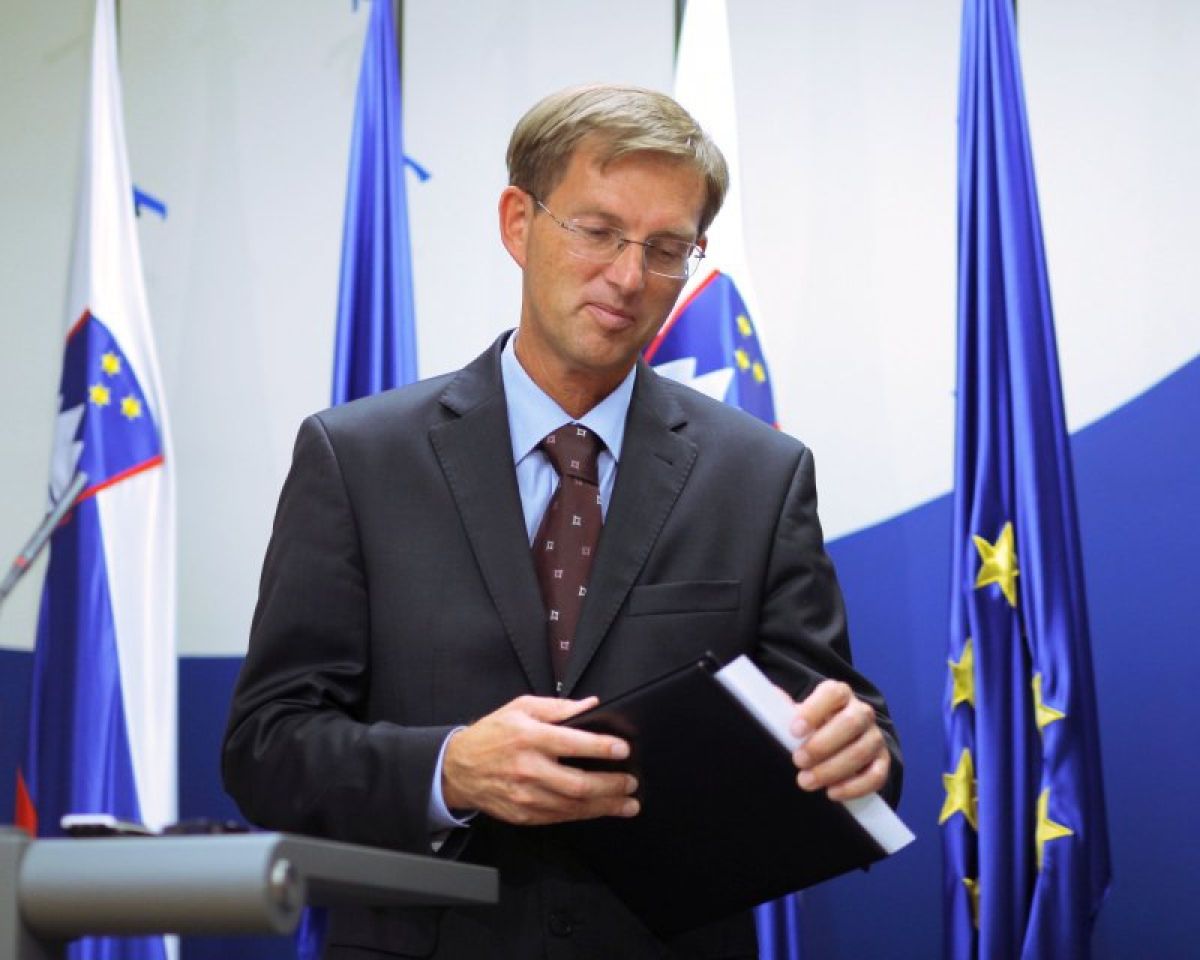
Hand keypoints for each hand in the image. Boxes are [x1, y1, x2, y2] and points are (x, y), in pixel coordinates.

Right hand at [441, 695, 639, 825]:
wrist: (458, 768)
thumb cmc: (492, 735)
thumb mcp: (521, 708)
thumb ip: (558, 707)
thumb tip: (591, 705)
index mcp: (528, 737)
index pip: (572, 743)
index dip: (601, 747)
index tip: (623, 749)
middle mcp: (528, 768)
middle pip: (577, 783)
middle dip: (611, 784)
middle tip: (631, 781)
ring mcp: (526, 795)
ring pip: (573, 806)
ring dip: (605, 806)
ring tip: (627, 802)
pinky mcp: (524, 814)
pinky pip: (560, 817)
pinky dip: (584, 814)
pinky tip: (600, 809)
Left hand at [789, 680, 889, 801]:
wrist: (838, 742)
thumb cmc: (812, 726)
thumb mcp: (797, 714)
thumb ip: (783, 708)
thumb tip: (767, 700)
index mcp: (839, 694)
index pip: (832, 693)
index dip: (814, 710)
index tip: (794, 730)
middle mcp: (861, 712)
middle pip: (850, 723)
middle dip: (822, 745)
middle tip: (798, 760)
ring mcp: (875, 736)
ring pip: (861, 751)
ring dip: (832, 769)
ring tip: (806, 781)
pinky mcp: (882, 761)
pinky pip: (876, 775)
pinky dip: (854, 787)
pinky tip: (832, 793)